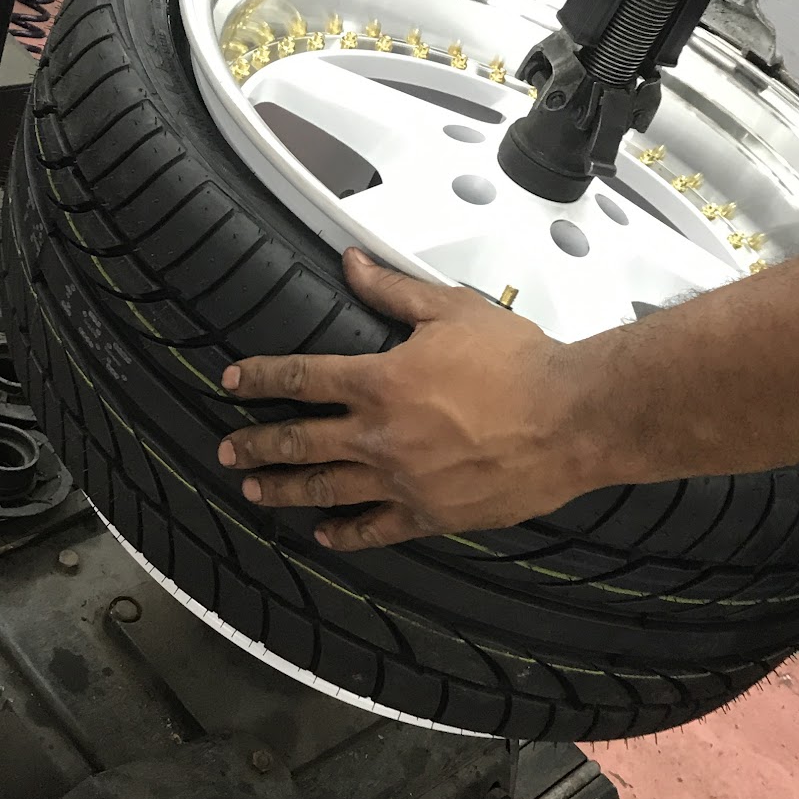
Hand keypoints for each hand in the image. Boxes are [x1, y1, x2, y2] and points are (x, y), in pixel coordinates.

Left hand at [218, 249, 599, 551]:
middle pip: (298, 441)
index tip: (231, 382)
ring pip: (325, 489)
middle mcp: (380, 436)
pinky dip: (344, 533)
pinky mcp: (430, 514)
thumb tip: (352, 264)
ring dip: (282, 489)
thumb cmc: (520, 362)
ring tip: (253, 488)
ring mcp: (402, 481)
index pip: (300, 379)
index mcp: (379, 382)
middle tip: (227, 448)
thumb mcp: (452, 309)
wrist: (571, 418)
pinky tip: (324, 533)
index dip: (259, 379)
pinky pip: (374, 530)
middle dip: (255, 444)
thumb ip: (393, 289)